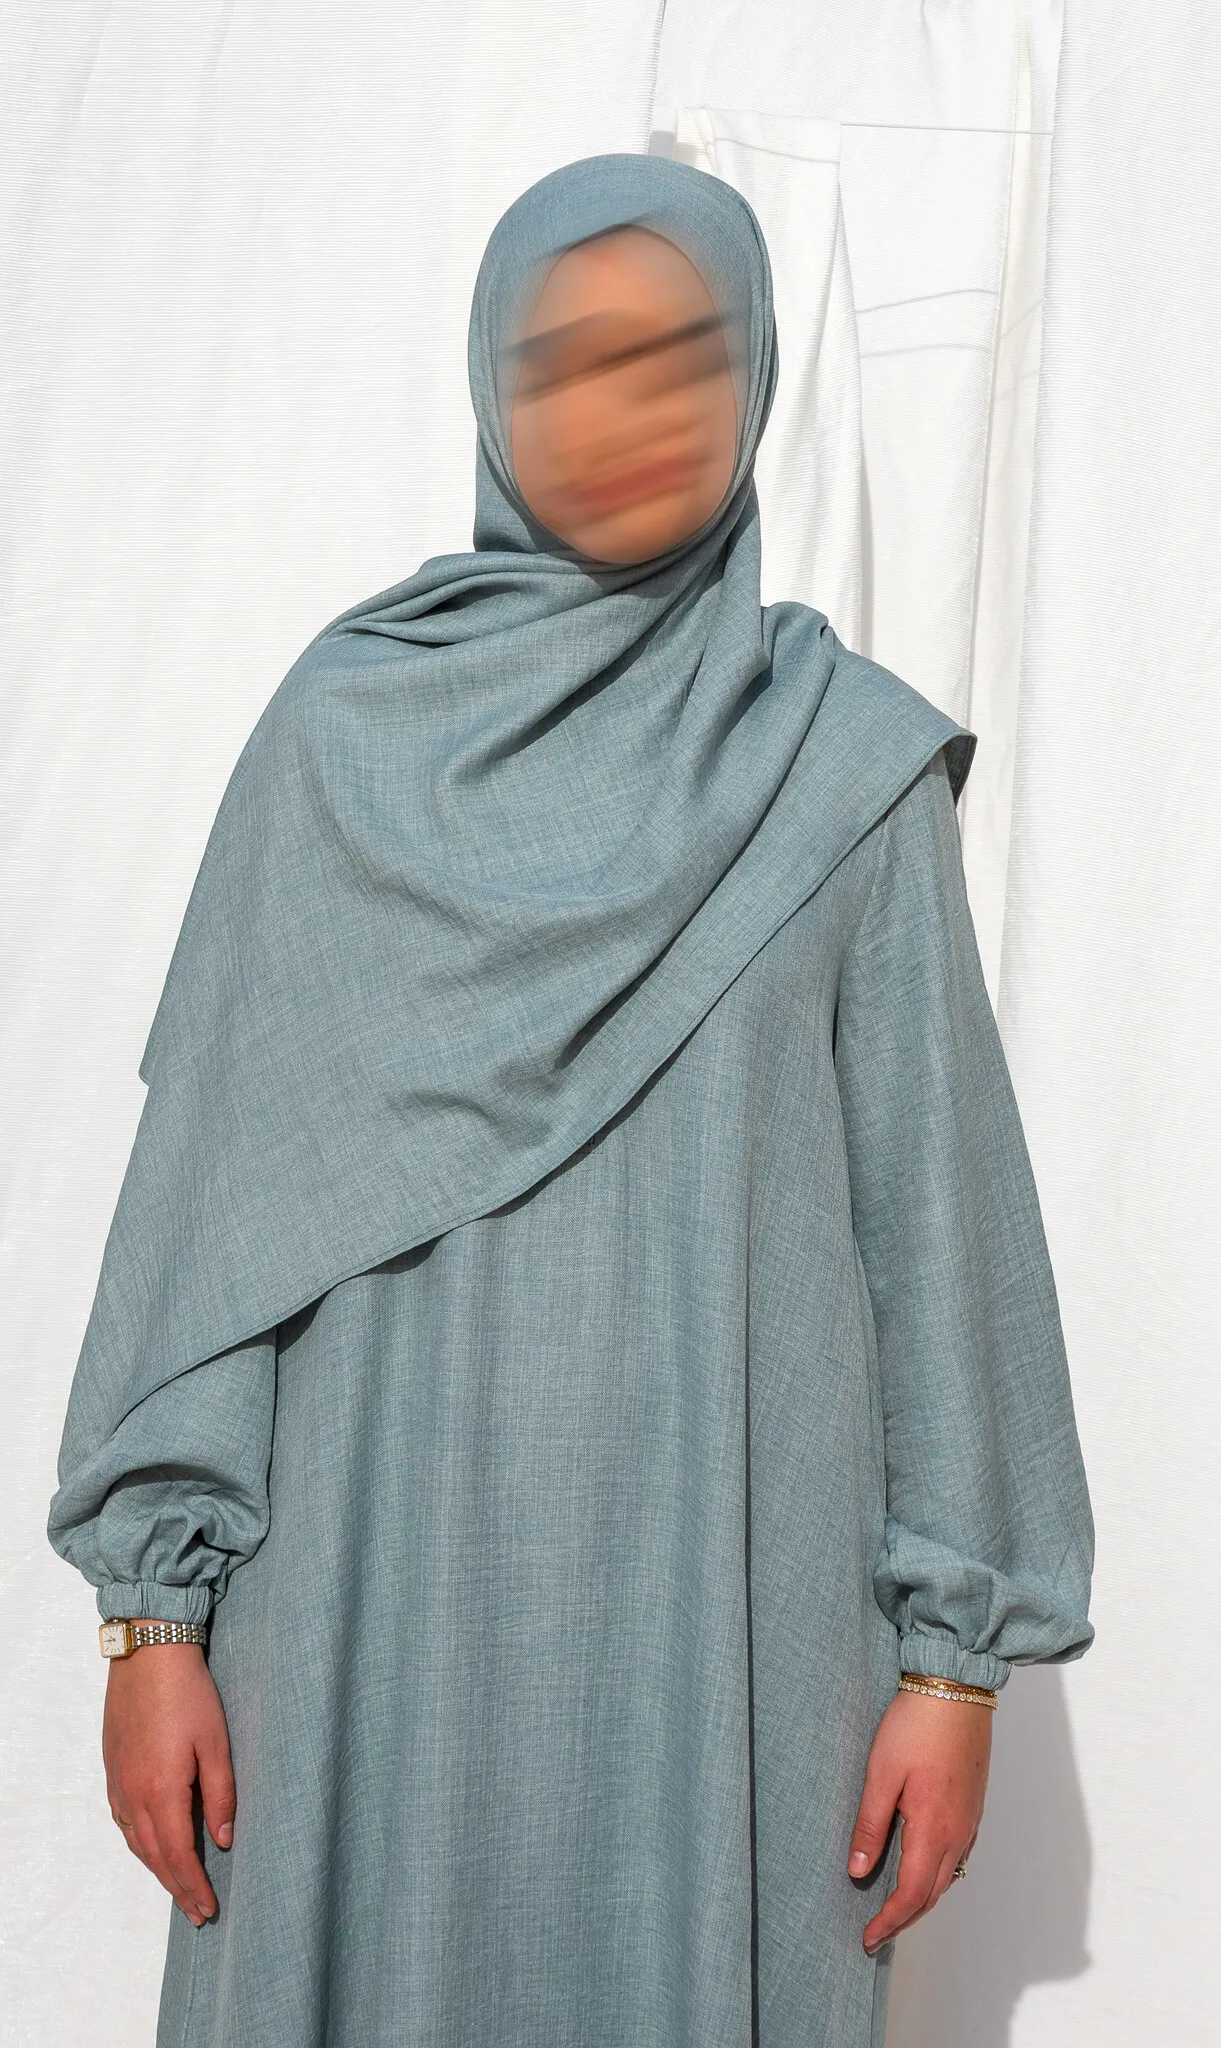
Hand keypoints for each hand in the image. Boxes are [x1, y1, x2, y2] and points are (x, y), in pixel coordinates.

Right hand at [103, 1638, 234, 1927]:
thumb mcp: (216, 1742)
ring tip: (178, 1886)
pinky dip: (138, 1842)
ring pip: (135, 1841)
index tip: (209, 1910)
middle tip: (197, 1912)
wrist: (148, 1652)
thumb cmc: (188, 1693)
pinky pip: (123, 1820)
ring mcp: (118, 1781)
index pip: (177, 1855)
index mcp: (161, 1791)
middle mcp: (132, 1794)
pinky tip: (150, 1844)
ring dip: (156, 1868)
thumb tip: (224, 1841)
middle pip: (153, 1856)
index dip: (193, 1887)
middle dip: (176, 1887)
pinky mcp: (113, 1767)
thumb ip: (221, 1795)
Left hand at [848, 1687, 991, 1953]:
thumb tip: (857, 1870)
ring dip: (920, 1899)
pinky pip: (955, 1856)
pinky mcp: (971, 1806)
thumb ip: (870, 1825)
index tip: (867, 1939)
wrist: (956, 1688)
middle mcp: (958, 1833)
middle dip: (903, 1919)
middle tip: (876, 1934)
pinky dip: (935, 1875)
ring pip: (946, 1877)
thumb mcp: (880, 1774)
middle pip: (932, 1894)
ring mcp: (969, 1821)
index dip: (888, 1922)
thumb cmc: (916, 1725)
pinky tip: (919, 1869)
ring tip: (893, 1909)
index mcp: (934, 1830)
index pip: (911, 1895)